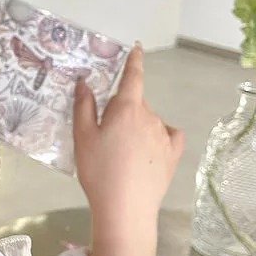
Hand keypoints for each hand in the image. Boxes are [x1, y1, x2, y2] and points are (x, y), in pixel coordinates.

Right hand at [73, 45, 184, 255]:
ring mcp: (164, 136)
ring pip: (148, 119)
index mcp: (126, 108)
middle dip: (121, 109)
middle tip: (103, 131)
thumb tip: (85, 82)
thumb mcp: (82, 136)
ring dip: (135, 125)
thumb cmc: (98, 170)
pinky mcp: (173, 155)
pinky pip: (168, 134)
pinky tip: (149, 145)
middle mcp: (149, 116)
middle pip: (135, 103)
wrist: (125, 208)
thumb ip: (83, 106)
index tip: (136, 48)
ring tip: (119, 150)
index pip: (133, 77)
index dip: (134, 61)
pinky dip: (159, 133)